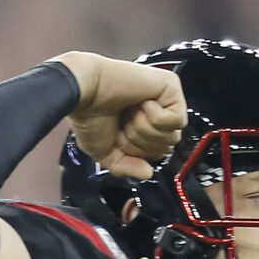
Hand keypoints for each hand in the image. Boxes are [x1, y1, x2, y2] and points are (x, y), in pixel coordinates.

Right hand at [51, 51, 187, 179]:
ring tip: (129, 112)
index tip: (119, 136)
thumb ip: (127, 167)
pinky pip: (177, 119)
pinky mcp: (170, 85)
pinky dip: (154, 117)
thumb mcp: (105, 152)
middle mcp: (155, 109)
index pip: (158, 152)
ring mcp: (164, 97)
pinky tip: (140, 102)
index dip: (138, 152)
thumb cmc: (88, 115)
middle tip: (123, 123)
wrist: (82, 92)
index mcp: (141, 123)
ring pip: (173, 135)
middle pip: (168, 146)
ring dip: (144, 129)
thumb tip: (148, 173)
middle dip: (141, 142)